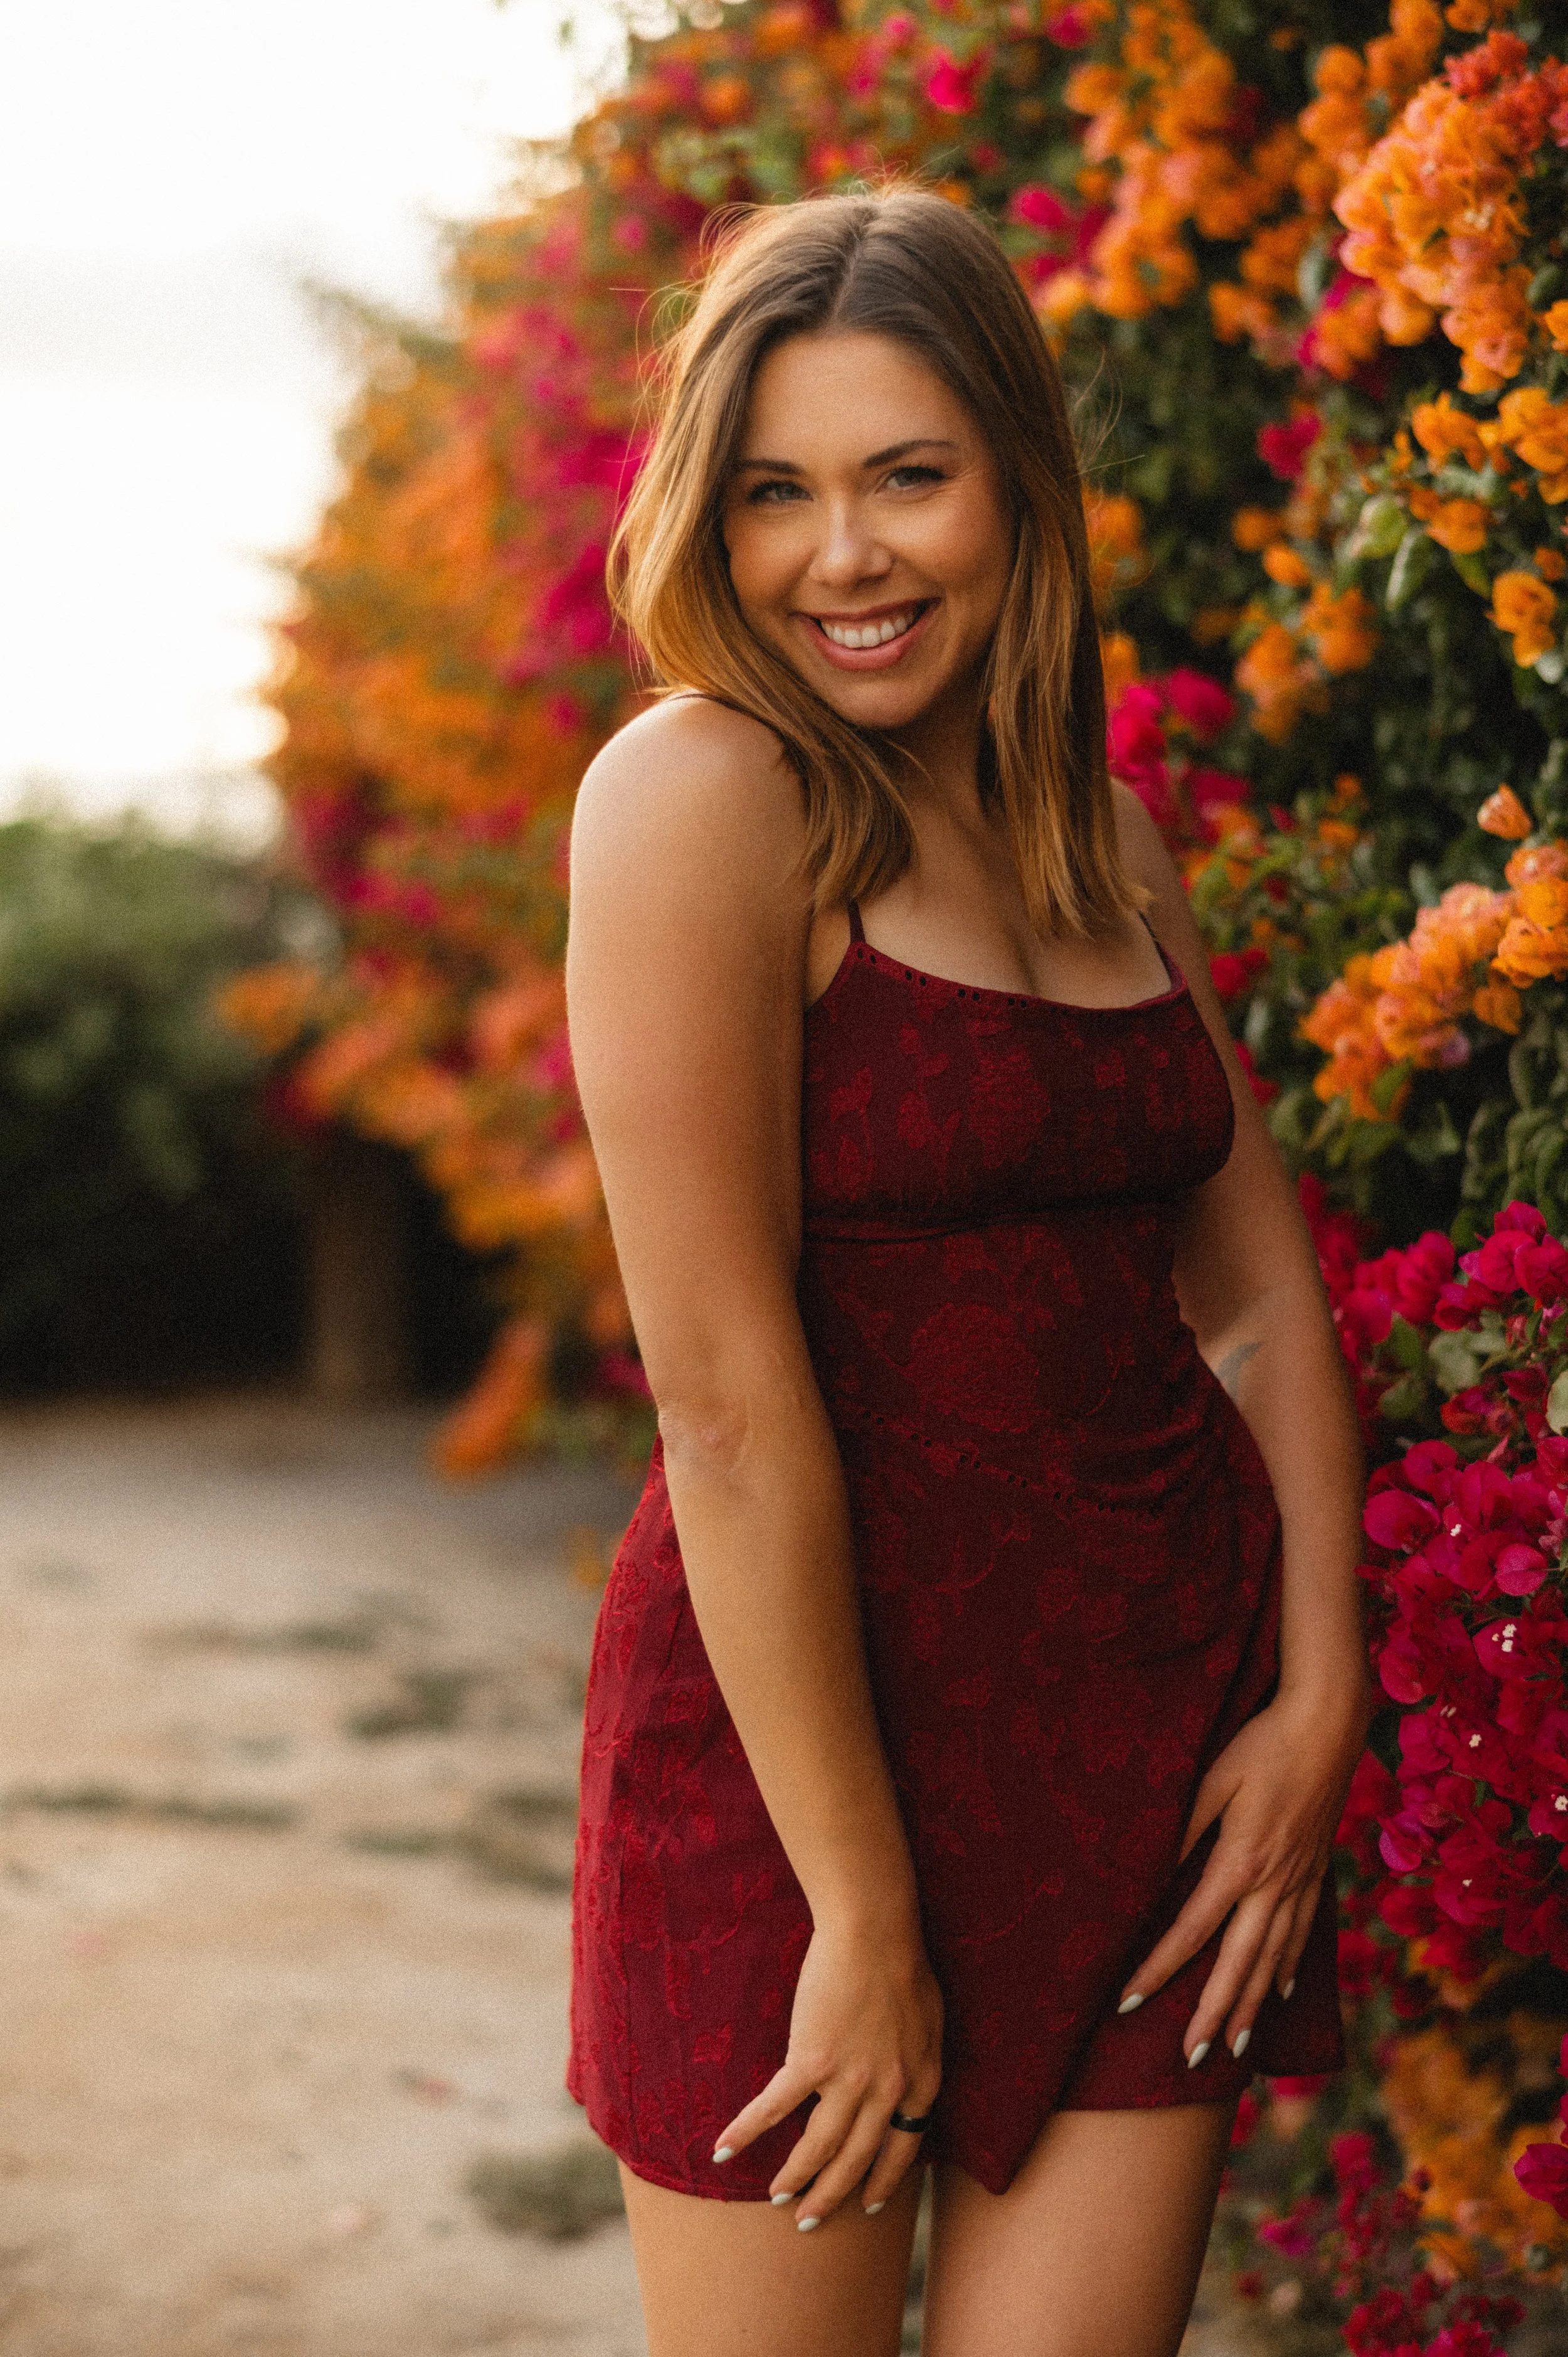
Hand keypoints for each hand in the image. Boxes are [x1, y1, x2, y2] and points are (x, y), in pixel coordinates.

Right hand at [712, 1917, 943, 2227]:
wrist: (876, 1933)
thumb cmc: (905, 1964)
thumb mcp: (929, 2023)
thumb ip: (915, 2060)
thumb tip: (903, 2079)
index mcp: (919, 2083)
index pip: (903, 2149)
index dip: (883, 2181)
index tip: (869, 2205)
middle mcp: (886, 2093)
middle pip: (856, 2159)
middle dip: (832, 2196)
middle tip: (809, 2220)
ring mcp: (848, 2081)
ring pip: (819, 2147)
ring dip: (795, 2178)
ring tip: (777, 2197)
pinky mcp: (811, 2061)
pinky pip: (774, 2107)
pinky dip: (747, 2131)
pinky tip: (725, 2149)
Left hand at [1119, 1685, 1371, 2064]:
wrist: (1329, 1724)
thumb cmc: (1262, 1744)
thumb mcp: (1212, 1780)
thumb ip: (1184, 1830)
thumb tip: (1155, 1876)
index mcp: (1240, 1863)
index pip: (1190, 1932)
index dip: (1157, 1969)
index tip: (1127, 2001)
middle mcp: (1274, 1883)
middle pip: (1238, 1963)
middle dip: (1213, 2014)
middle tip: (1190, 2059)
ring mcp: (1301, 1880)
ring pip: (1273, 1958)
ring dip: (1251, 2006)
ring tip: (1232, 2048)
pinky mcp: (1316, 1871)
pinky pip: (1302, 1933)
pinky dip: (1287, 1968)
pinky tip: (1276, 1992)